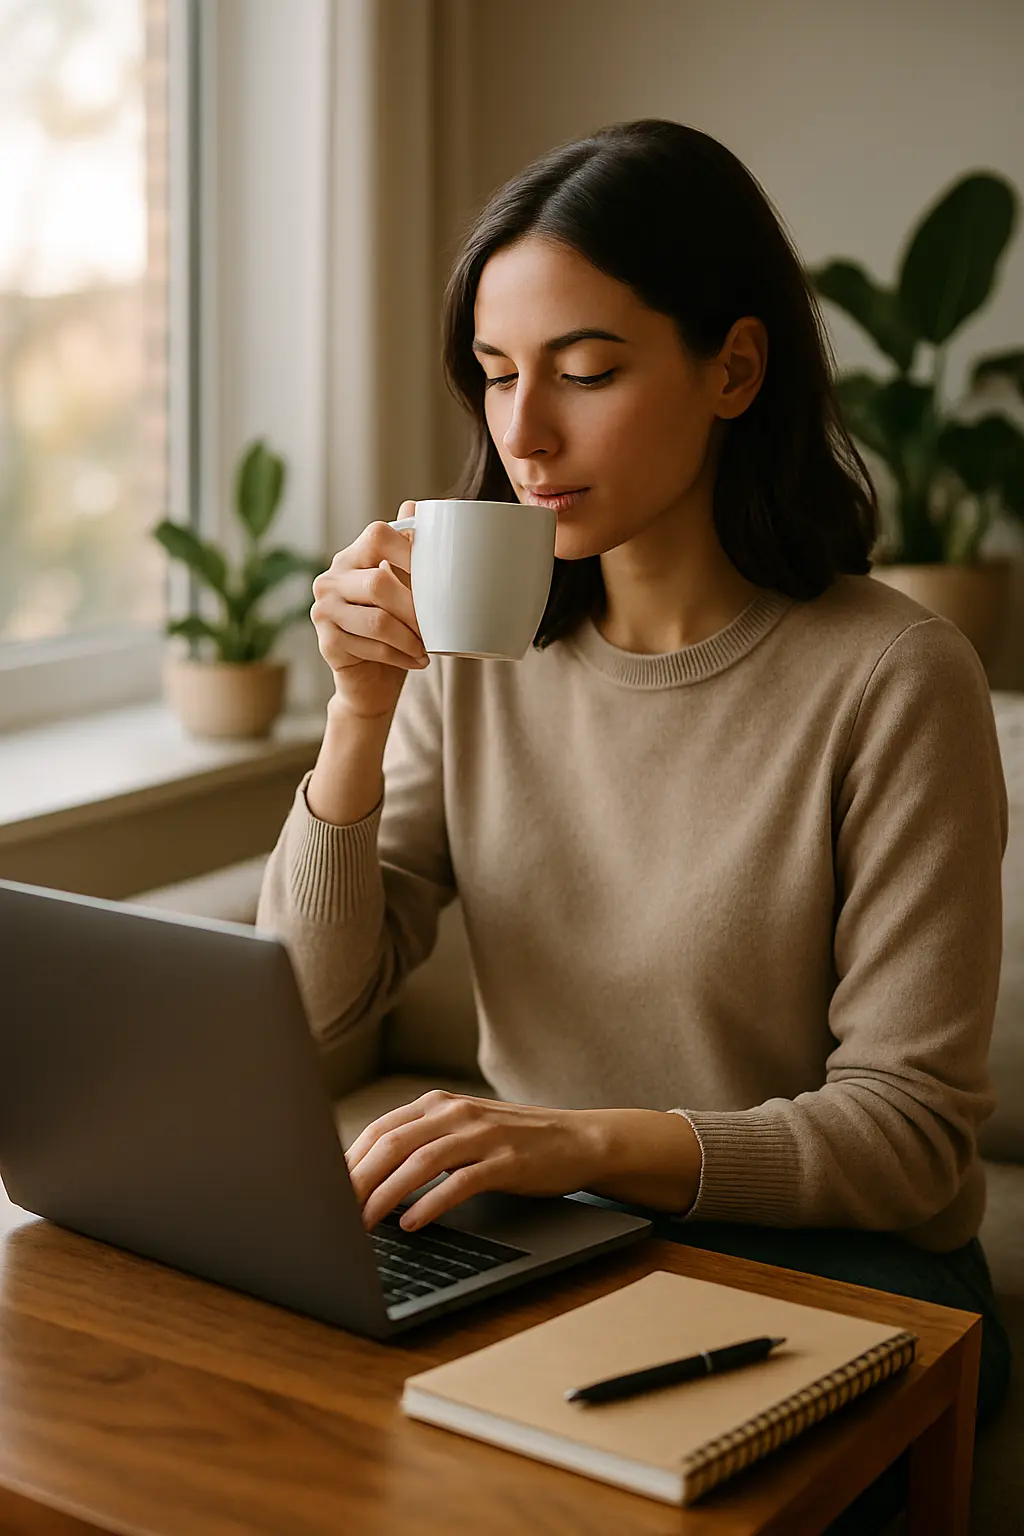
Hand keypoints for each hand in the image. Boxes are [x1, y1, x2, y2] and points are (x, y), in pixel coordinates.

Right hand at [309, 503, 426, 719]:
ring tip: (428, 646)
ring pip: (378, 620)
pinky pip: (372, 647)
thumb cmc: (395, 628)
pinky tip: (417, 660)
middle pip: (379, 583)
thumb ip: (411, 552)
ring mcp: (324, 611)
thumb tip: (426, 505)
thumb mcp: (407, 588)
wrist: (373, 680)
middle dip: (415, 608)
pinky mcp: (327, 643)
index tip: (439, 576)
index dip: (412, 551)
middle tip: (437, 625)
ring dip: (411, 637)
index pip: (378, 534)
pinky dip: (402, 656)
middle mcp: (331, 579)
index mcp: (352, 557)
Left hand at [344, 1091, 703, 1229]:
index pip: (379, 1130)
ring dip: (385, 1194)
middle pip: (392, 1143)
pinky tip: (414, 1224)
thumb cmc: (513, 1143)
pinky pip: (461, 1181)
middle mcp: (456, 1112)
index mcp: (438, 1105)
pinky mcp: (507, 1160)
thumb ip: (421, 1145)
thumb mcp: (463, 1135)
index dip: (346, 1162)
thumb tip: (364, 1180)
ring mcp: (482, 1134)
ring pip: (419, 1160)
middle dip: (355, 1181)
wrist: (579, 1139)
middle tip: (329, 1214)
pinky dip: (432, 1203)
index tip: (320, 1193)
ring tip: (361, 1225)